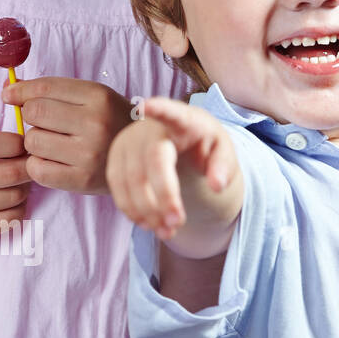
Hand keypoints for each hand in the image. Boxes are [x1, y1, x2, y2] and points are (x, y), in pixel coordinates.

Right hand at [0, 129, 30, 233]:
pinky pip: (6, 222)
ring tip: (20, 182)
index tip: (23, 144)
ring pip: (12, 198)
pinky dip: (18, 209)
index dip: (18, 144)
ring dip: (24, 188)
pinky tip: (11, 200)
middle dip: (28, 167)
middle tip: (31, 164)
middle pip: (8, 174)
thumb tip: (29, 150)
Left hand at [2, 77, 131, 194]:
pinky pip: (37, 169)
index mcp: (98, 97)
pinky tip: (51, 160)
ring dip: (34, 141)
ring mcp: (88, 153)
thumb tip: (8, 91)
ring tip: (52, 143)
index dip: (19, 91)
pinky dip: (36, 164)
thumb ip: (53, 91)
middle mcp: (95, 123)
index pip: (44, 88)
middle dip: (30, 116)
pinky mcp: (81, 179)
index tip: (9, 95)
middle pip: (34, 113)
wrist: (143, 155)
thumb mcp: (91, 97)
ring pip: (32, 141)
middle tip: (43, 123)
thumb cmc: (110, 122)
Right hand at [106, 96, 235, 241]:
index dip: (158, 109)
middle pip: (152, 161)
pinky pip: (117, 187)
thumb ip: (224, 166)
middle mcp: (150, 127)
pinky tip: (147, 223)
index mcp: (183, 120)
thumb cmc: (202, 144)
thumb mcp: (222, 152)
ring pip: (131, 179)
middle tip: (177, 223)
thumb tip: (218, 186)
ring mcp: (128, 142)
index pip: (171, 113)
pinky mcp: (115, 158)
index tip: (144, 106)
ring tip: (166, 231)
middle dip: (164, 195)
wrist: (177, 139)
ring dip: (146, 210)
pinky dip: (131, 209)